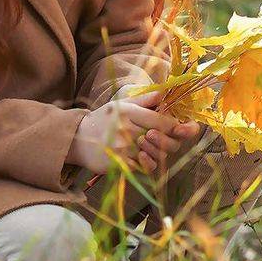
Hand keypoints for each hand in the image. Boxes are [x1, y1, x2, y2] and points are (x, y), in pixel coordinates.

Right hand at [68, 91, 200, 173]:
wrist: (78, 139)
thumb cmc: (105, 120)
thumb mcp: (123, 104)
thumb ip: (146, 99)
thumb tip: (167, 92)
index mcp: (130, 112)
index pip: (164, 121)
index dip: (180, 127)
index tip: (184, 129)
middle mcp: (127, 129)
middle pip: (164, 140)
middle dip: (171, 142)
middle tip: (165, 139)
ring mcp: (123, 148)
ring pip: (157, 156)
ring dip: (159, 153)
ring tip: (150, 146)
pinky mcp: (119, 164)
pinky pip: (145, 168)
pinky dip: (149, 164)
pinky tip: (143, 157)